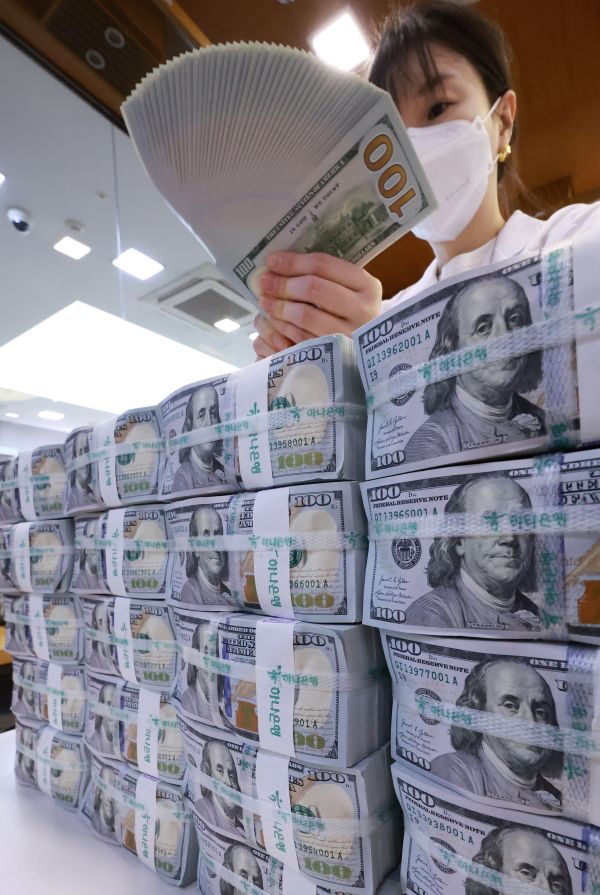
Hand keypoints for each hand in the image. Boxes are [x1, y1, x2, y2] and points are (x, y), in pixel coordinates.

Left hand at [252, 252, 381, 358]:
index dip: (293, 262)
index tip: (271, 262)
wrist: (371, 352)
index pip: (324, 265)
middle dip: (283, 284)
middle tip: (264, 282)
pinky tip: (274, 320)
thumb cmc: (352, 313)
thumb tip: (280, 264)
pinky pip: (303, 338)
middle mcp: (363, 309)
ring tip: (265, 301)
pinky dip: (284, 327)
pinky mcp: (337, 356)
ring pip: (306, 315)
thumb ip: (324, 277)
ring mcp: (351, 335)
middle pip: (313, 288)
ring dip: (280, 306)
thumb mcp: (350, 291)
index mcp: (367, 285)